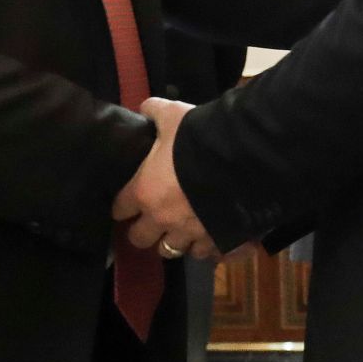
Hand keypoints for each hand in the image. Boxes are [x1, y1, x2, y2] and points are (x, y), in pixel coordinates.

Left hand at [111, 98, 217, 259]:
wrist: (242, 158)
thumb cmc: (197, 138)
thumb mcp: (174, 116)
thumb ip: (156, 112)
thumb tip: (146, 108)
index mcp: (145, 191)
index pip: (119, 209)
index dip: (122, 205)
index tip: (126, 203)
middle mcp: (162, 219)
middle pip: (140, 239)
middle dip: (144, 231)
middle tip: (151, 220)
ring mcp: (189, 233)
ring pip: (171, 250)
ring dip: (173, 240)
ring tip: (180, 230)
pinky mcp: (215, 242)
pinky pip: (204, 253)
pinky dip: (204, 246)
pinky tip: (208, 235)